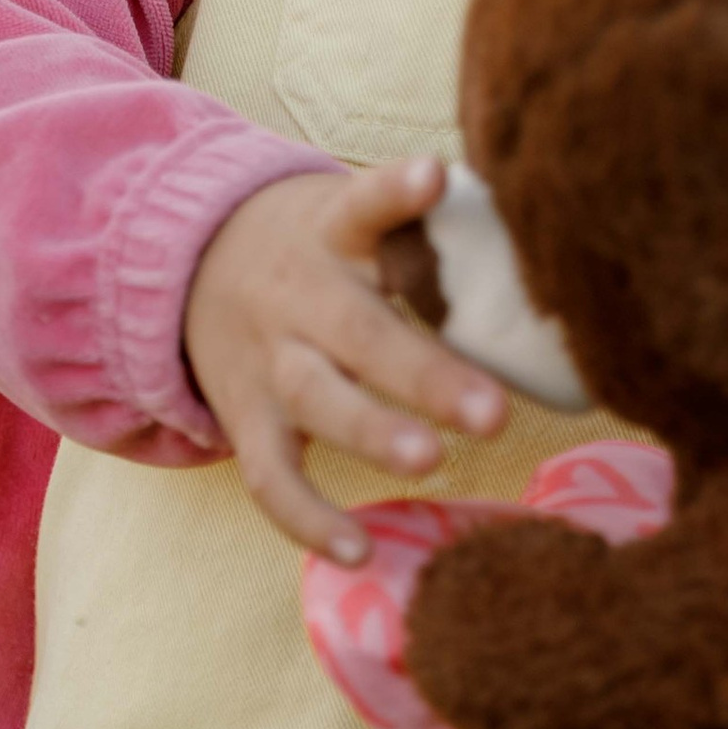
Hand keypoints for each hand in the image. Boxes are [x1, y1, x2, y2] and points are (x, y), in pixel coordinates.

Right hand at [182, 160, 510, 564]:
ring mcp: (268, 363)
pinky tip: (360, 553)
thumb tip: (536, 240)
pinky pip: (271, 478)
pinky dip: (309, 521)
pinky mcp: (246, 420)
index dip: (397, 193)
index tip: (435, 175)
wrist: (191, 263)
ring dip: (372, 436)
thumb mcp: (351, 215)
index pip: (363, 204)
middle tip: (494, 413)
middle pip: (358, 332)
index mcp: (333, 233)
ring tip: (430, 462)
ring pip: (316, 402)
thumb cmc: (317, 244)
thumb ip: (420, 230)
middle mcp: (298, 297)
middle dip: (425, 374)